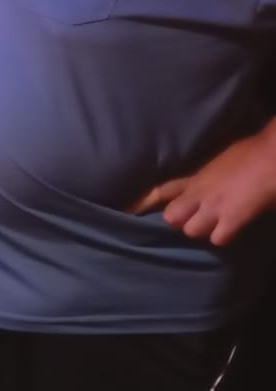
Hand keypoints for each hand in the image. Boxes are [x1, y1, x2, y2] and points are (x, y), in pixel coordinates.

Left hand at [131, 126, 275, 245]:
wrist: (272, 155)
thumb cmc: (253, 152)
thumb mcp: (220, 160)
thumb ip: (209, 174)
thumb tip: (211, 181)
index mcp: (196, 177)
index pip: (161, 190)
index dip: (144, 202)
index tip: (128, 212)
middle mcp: (199, 193)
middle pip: (171, 217)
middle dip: (180, 222)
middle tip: (194, 220)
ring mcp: (214, 207)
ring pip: (192, 231)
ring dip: (203, 231)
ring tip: (216, 226)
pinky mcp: (232, 218)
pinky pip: (218, 239)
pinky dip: (224, 238)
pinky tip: (232, 231)